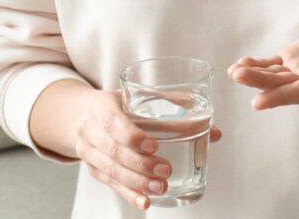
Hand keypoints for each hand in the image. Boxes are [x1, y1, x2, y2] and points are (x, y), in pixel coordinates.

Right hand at [73, 89, 222, 209]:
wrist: (84, 114)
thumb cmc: (121, 104)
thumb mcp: (140, 97)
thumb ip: (177, 108)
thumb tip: (214, 131)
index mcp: (102, 104)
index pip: (113, 121)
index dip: (132, 135)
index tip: (154, 145)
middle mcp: (90, 127)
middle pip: (113, 150)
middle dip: (140, 163)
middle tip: (166, 170)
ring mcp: (88, 150)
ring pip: (111, 170)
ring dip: (137, 181)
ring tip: (161, 186)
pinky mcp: (93, 168)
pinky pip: (110, 184)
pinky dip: (129, 194)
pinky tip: (145, 201)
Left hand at [228, 24, 298, 109]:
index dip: (281, 96)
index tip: (259, 101)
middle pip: (282, 85)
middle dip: (260, 82)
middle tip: (239, 77)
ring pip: (273, 75)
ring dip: (253, 74)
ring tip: (234, 72)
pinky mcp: (294, 58)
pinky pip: (272, 64)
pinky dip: (257, 64)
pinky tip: (240, 64)